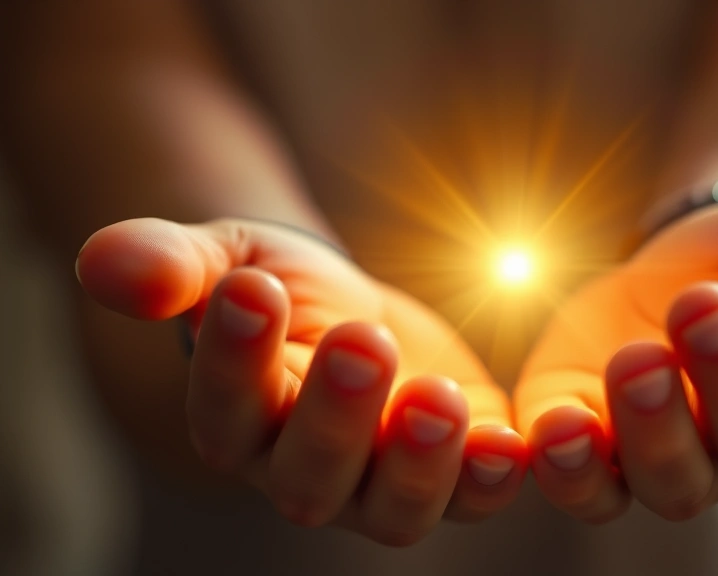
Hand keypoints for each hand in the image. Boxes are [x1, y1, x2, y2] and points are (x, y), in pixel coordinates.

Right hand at [76, 218, 527, 544]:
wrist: (347, 308)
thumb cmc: (275, 287)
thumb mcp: (227, 259)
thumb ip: (170, 264)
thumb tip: (106, 262)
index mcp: (237, 421)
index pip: (224, 409)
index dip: (232, 358)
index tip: (248, 289)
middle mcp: (304, 471)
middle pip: (311, 475)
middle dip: (335, 416)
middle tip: (358, 340)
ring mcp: (383, 480)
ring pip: (396, 507)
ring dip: (421, 462)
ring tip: (439, 397)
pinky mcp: (453, 467)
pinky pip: (473, 494)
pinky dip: (492, 476)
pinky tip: (513, 441)